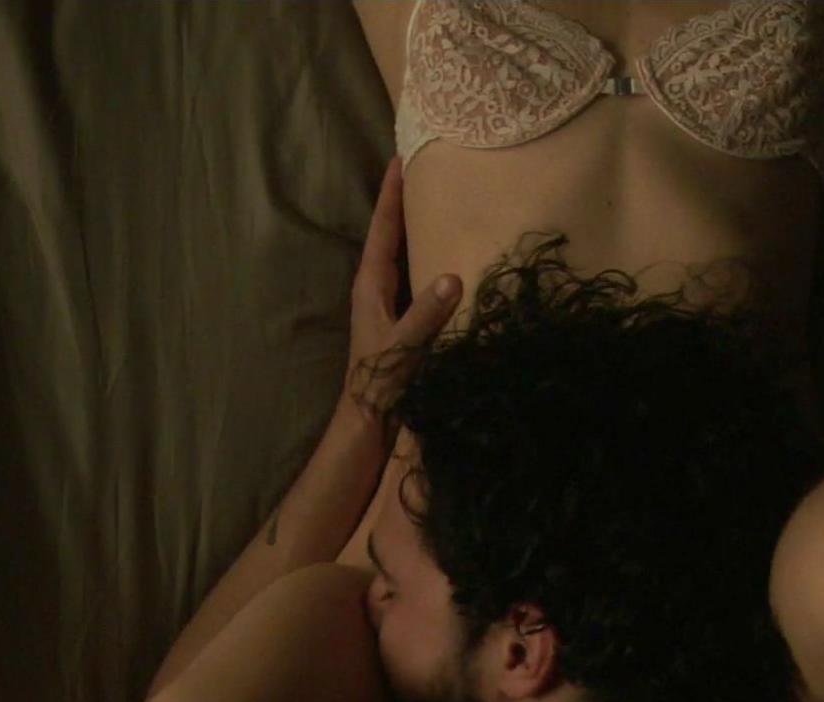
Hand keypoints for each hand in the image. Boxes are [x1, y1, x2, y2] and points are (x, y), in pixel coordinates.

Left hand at [341, 156, 462, 437]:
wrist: (369, 421)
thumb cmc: (379, 384)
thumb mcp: (403, 346)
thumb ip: (426, 314)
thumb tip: (452, 277)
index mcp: (370, 285)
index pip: (382, 228)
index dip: (392, 193)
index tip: (402, 158)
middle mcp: (378, 288)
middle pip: (392, 233)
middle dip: (407, 201)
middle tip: (428, 168)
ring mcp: (391, 303)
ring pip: (406, 254)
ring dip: (421, 229)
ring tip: (443, 200)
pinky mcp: (405, 319)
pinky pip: (419, 277)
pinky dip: (433, 258)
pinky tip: (453, 254)